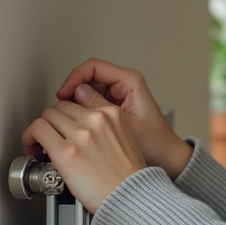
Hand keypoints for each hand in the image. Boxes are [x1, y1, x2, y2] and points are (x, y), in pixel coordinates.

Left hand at [21, 99, 146, 212]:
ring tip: (41, 144)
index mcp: (112, 114)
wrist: (130, 197)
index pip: (79, 101)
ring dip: (41, 129)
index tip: (64, 125)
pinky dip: (30, 137)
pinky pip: (38, 130)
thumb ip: (106, 126)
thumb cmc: (128, 176)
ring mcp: (80, 134)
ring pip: (47, 115)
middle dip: (54, 122)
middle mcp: (96, 120)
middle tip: (51, 137)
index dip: (68, 114)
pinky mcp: (65, 152)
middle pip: (61, 107)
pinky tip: (33, 149)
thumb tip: (81, 125)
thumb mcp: (126, 138)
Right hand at [47, 59, 192, 179]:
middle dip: (71, 91)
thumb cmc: (154, 142)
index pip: (93, 67)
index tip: (62, 93)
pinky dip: (81, 110)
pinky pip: (91, 102)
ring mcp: (118, 95)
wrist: (165, 156)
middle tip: (60, 108)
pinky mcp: (114, 106)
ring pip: (87, 90)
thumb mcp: (123, 123)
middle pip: (87, 77)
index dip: (74, 78)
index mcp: (130, 81)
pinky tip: (75, 123)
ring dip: (74, 102)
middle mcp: (124, 84)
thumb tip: (76, 93)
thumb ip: (100, 106)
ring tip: (65, 117)